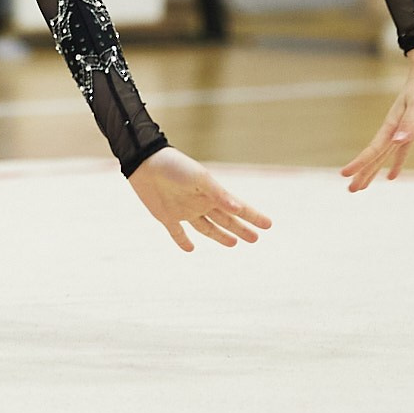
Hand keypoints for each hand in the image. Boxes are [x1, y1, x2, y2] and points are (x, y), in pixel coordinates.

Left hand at [128, 149, 272, 250]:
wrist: (145, 163)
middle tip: (256, 238)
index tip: (268, 225)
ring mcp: (184, 210)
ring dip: (220, 236)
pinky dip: (183, 241)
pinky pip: (177, 233)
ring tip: (234, 243)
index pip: (237, 208)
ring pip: (206, 228)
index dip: (253, 216)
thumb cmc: (175, 167)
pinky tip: (190, 249)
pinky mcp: (166, 216)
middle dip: (241, 229)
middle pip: (225, 220)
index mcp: (212, 193)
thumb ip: (219, 194)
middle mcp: (200, 203)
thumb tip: (239, 208)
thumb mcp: (200, 179)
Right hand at [340, 43, 413, 191]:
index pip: (373, 149)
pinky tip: (391, 176)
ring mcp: (401, 129)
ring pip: (383, 155)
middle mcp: (393, 129)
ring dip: (372, 171)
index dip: (359, 163)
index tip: (343, 175)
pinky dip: (395, 164)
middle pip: (374, 156)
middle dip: (362, 173)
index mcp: (393, 124)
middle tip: (350, 191)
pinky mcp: (412, 129)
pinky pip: (400, 151)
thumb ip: (411, 122)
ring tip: (361, 186)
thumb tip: (399, 142)